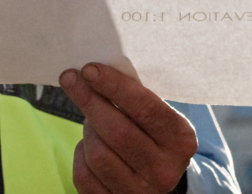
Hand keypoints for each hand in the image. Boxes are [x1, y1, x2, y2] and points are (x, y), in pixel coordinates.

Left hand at [61, 63, 197, 193]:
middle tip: (70, 79)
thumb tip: (94, 73)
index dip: (115, 87)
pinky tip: (89, 146)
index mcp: (181, 140)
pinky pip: (83, 176)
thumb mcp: (158, 116)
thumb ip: (136, 98)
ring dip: (87, 130)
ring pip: (97, 154)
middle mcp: (165, 170)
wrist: (156, 177)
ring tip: (91, 119)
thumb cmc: (151, 134)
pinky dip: (80, 155)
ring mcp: (140, 192)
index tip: (89, 70)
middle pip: (117, 131)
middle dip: (89, 101)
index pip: (146, 108)